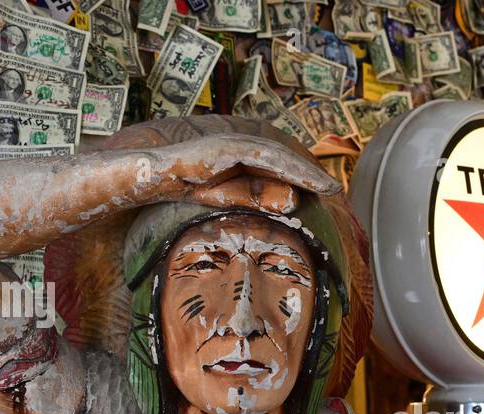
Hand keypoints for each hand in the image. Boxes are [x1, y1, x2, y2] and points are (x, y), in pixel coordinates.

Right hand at [153, 133, 339, 198]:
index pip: (279, 164)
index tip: (324, 191)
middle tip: (332, 189)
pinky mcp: (226, 147)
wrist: (151, 175)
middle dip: (309, 171)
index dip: (302, 175)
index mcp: (241, 156)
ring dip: (304, 170)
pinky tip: (305, 178)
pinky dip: (287, 167)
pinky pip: (263, 156)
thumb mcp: (226, 196)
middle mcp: (240, 144)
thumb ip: (255, 196)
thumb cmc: (184, 185)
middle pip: (283, 157)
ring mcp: (233, 143)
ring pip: (278, 155)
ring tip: (326, 186)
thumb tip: (292, 201)